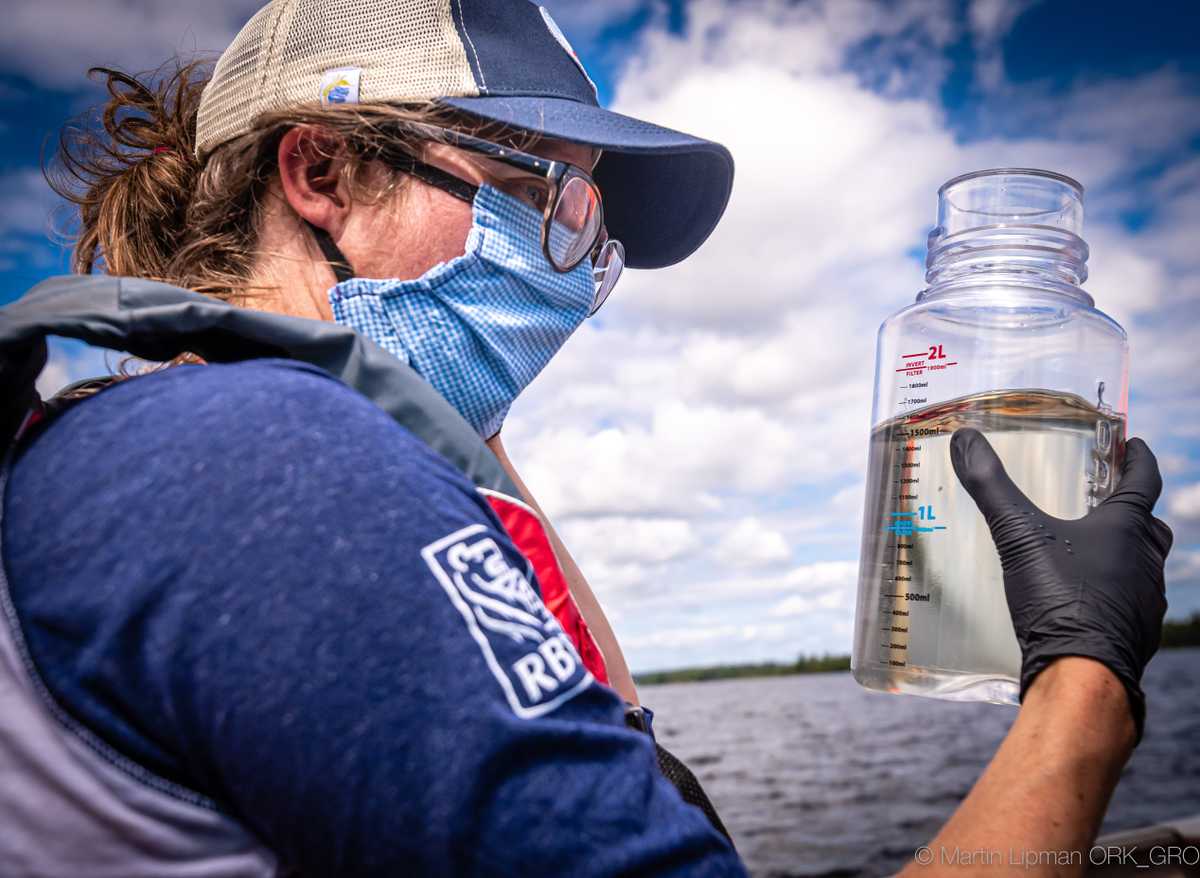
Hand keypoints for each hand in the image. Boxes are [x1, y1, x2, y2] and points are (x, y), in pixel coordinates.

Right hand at [950, 428, 1171, 740]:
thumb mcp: (1018, 535)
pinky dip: (1111, 591)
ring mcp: (1145, 601)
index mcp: (1126, 530)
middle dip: (1132, 509)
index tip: (1132, 443)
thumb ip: (991, 486)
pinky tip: (1082, 598)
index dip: (1138, 458)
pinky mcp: (1135, 634)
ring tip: (1086, 550)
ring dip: (1121, 553)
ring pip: (1140, 566)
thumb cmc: (1060, 599)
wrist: (1083, 676)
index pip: (1144, 480)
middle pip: (1148, 525)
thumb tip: (965, 439)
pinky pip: (1128, 602)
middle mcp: (1144, 562)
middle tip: (1107, 499)